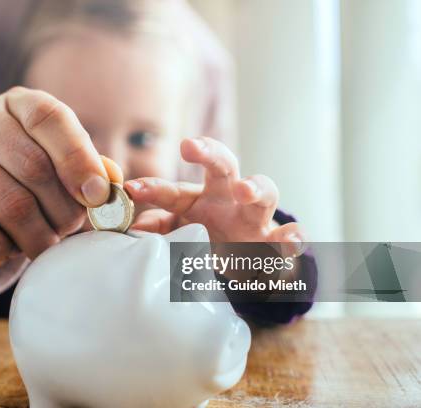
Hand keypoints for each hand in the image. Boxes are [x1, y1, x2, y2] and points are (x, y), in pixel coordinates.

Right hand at [0, 86, 121, 278]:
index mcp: (19, 104)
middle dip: (63, 212)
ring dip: (35, 235)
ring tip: (43, 243)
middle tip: (69, 232)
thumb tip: (110, 187)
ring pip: (7, 202)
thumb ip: (91, 173)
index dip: (78, 159)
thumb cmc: (27, 184)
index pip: (50, 118)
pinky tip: (6, 247)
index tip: (97, 197)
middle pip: (34, 166)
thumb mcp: (63, 171)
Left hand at [124, 137, 304, 256]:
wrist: (250, 266)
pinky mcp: (279, 241)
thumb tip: (133, 229)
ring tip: (244, 190)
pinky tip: (290, 241)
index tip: (132, 188)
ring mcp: (257, 218)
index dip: (154, 188)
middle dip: (209, 153)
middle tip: (190, 147)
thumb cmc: (209, 241)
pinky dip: (293, 237)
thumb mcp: (181, 235)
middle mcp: (229, 200)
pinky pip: (292, 235)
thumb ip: (160, 229)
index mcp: (199, 200)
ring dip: (255, 187)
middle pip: (223, 167)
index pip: (175, 190)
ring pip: (265, 192)